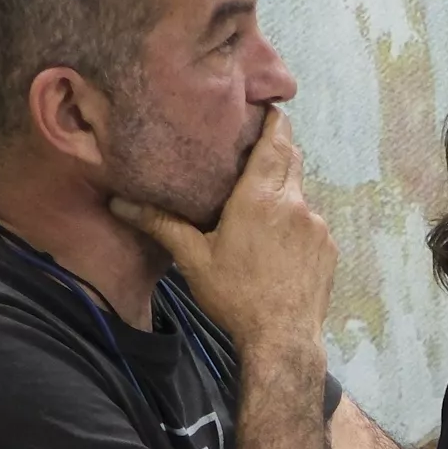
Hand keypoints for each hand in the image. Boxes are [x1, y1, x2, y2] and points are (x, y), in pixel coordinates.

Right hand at [112, 109, 336, 379]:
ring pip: (300, 193)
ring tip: (262, 204)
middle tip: (257, 145)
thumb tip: (119, 202)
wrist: (283, 339)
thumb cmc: (236, 297)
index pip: (275, 142)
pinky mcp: (328, 248)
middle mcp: (295, 204)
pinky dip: (296, 221)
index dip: (274, 121)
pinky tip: (279, 241)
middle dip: (277, 149)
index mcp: (260, 197)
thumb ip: (161, 223)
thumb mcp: (193, 258)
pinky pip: (312, 222)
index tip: (268, 108)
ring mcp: (317, 226)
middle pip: (291, 160)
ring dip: (284, 192)